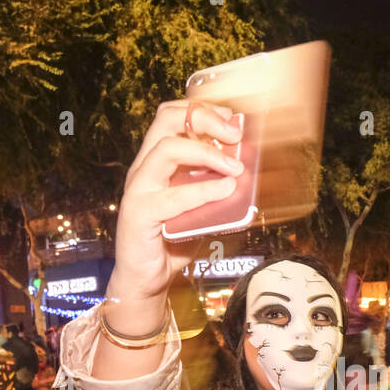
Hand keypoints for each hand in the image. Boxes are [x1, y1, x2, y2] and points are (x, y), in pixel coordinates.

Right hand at [106, 100, 244, 322]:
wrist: (146, 280)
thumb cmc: (172, 242)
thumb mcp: (200, 208)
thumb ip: (215, 187)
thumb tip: (250, 171)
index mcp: (155, 161)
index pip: (172, 116)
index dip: (203, 109)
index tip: (232, 118)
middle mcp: (144, 169)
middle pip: (167, 120)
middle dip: (205, 118)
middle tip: (236, 133)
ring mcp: (138, 189)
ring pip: (167, 150)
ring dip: (207, 153)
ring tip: (235, 167)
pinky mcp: (139, 214)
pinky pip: (172, 196)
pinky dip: (202, 190)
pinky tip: (224, 190)